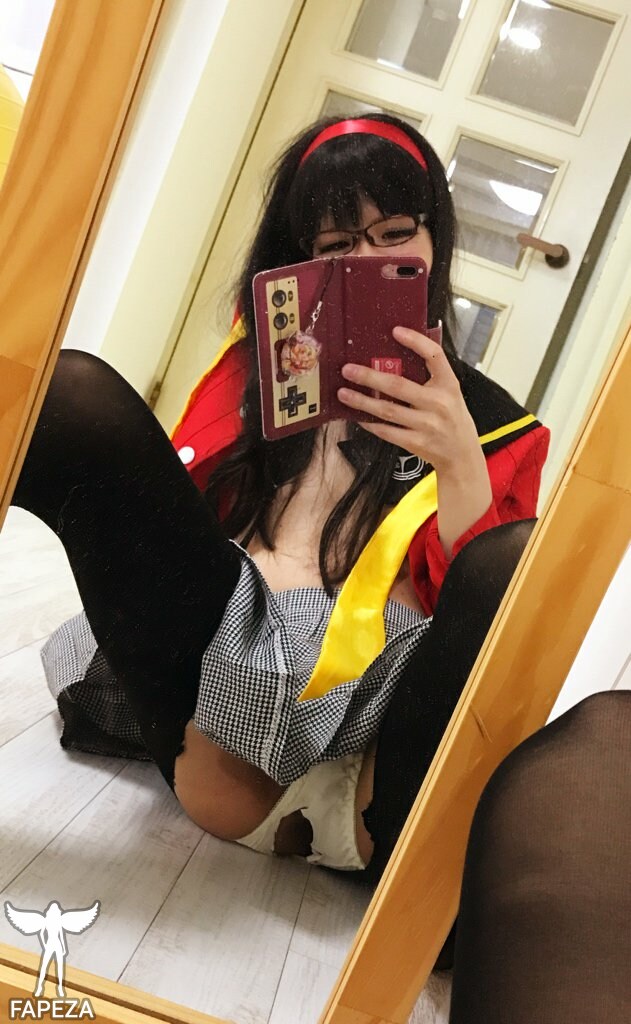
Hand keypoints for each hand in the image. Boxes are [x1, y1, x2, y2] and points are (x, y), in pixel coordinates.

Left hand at [337, 326, 492, 556]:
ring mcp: (427, 425)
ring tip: (343, 393)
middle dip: (369, 376)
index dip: (415, 341)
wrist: (462, 456)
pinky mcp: (417, 443)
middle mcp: (439, 403)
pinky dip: (370, 423)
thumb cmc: (452, 419)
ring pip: (387, 410)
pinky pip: (387, 431)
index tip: (395, 331)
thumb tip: (396, 354)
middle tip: (347, 370)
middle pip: (398, 385)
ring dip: (362, 401)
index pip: (434, 356)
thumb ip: (430, 377)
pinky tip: (357, 416)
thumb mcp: (450, 393)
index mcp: (449, 384)